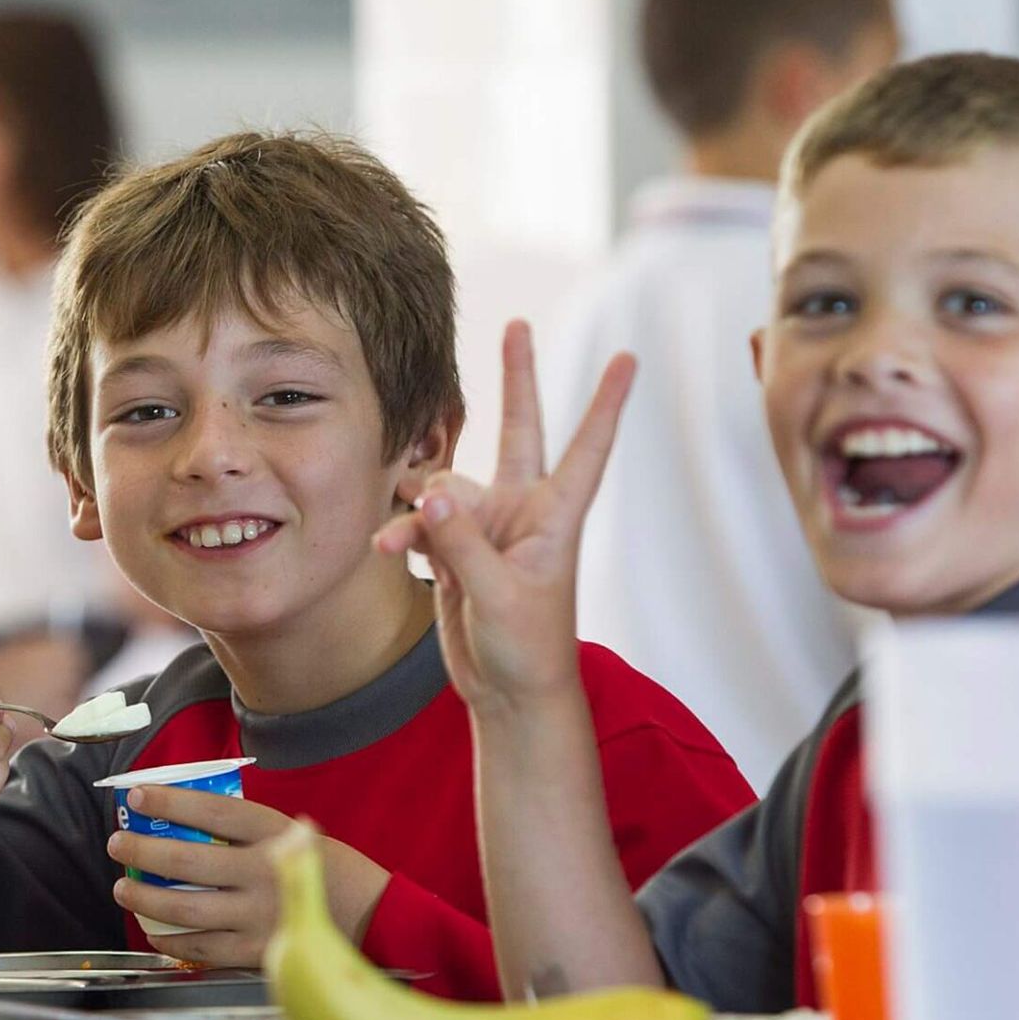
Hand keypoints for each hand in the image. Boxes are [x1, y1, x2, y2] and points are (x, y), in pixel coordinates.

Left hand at [106, 786, 390, 966]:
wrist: (374, 918)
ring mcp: (260, 915)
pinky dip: (170, 941)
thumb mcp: (295, 832)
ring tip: (123, 889)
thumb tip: (184, 819)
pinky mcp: (258, 952)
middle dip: (142, 851)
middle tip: (117, 843)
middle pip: (188, 860)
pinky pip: (201, 949)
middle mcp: (265, 872)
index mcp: (275, 833)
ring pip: (186, 908)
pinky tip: (152, 931)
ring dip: (144, 898)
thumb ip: (246, 830)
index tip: (136, 794)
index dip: (170, 801)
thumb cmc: (328, 869)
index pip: (212, 811)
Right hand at [374, 323, 633, 716]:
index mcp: (555, 517)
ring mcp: (488, 528)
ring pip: (444, 490)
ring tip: (397, 539)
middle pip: (520, 430)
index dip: (605, 404)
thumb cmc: (527, 650)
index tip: (628, 360)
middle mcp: (523, 512)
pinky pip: (421, 524)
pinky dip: (404, 534)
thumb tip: (431, 488)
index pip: (586, 448)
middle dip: (517, 380)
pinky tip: (390, 552)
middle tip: (517, 325)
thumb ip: (462, 541)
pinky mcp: (458, 551)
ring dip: (417, 508)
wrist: (509, 695)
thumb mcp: (499, 595)